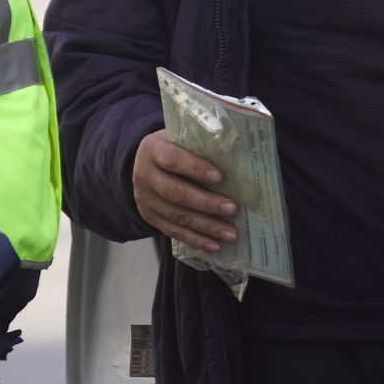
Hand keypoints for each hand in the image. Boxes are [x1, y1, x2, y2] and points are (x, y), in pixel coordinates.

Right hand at [131, 128, 237, 252]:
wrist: (146, 163)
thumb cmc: (175, 147)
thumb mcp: (181, 138)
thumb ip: (202, 144)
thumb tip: (239, 152)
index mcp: (153, 149)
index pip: (173, 159)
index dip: (196, 169)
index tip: (219, 177)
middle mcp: (144, 175)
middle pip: (176, 193)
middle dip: (206, 203)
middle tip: (232, 209)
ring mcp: (145, 199)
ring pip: (177, 216)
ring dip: (206, 226)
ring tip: (230, 233)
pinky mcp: (149, 217)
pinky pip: (173, 231)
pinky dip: (195, 239)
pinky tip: (214, 245)